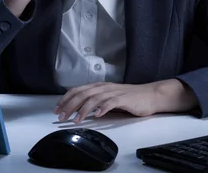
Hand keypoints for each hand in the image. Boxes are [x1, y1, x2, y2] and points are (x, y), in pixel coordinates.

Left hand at [53, 80, 198, 123]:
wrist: (150, 95)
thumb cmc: (130, 98)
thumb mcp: (109, 98)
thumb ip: (96, 101)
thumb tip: (79, 109)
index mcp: (100, 86)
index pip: (78, 90)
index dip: (66, 99)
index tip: (57, 109)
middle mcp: (105, 87)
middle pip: (83, 93)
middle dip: (70, 105)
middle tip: (61, 116)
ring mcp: (114, 92)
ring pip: (94, 98)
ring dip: (83, 109)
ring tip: (76, 120)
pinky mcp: (124, 99)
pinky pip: (111, 102)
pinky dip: (102, 108)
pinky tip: (97, 115)